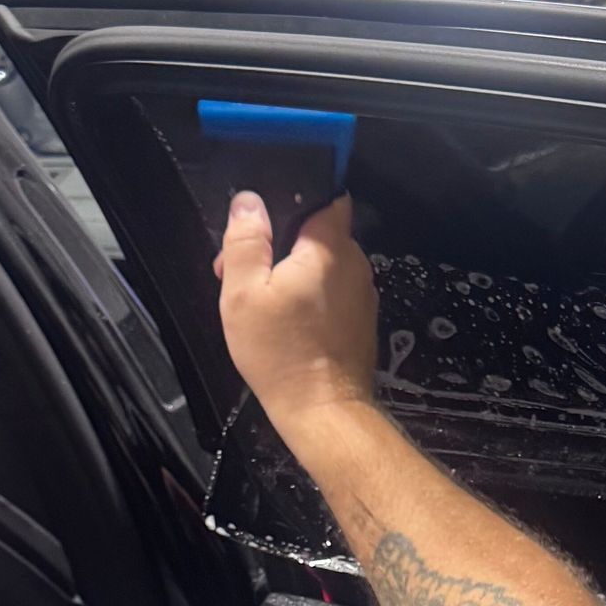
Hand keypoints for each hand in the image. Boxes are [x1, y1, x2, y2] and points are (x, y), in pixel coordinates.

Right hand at [214, 191, 378, 439]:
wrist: (322, 409)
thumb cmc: (280, 353)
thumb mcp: (243, 292)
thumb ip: (246, 241)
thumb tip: (248, 202)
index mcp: (329, 248)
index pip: (328, 196)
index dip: (296, 199)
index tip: (267, 219)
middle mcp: (355, 264)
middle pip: (319, 233)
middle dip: (282, 243)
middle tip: (245, 271)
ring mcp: (362, 293)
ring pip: (324, 265)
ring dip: (293, 272)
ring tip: (261, 301)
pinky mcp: (361, 319)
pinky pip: (333, 291)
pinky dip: (309, 296)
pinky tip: (285, 321)